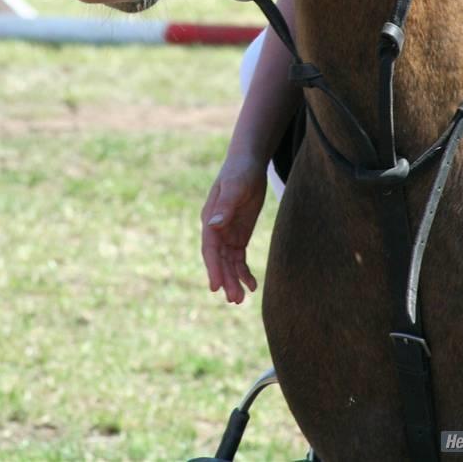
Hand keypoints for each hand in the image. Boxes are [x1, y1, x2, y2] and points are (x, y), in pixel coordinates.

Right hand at [201, 153, 266, 303]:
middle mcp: (215, 229)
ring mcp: (227, 233)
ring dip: (233, 279)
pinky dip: (243, 271)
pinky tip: (252, 285)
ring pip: (228, 262)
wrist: (249, 163)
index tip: (215, 286)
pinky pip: (238, 258)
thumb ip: (225, 206)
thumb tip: (214, 226)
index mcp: (210, 218)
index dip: (212, 267)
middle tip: (235, 300)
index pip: (209, 248)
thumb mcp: (235, 187)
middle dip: (225, 279)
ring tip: (241, 299)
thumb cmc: (240, 171)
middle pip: (218, 259)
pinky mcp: (238, 235)